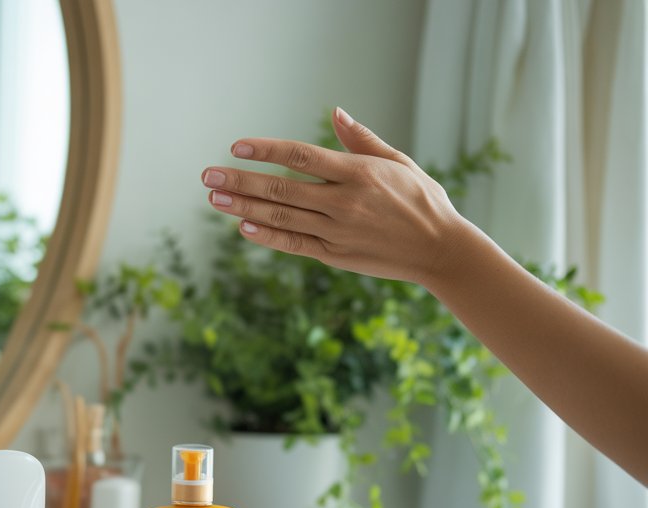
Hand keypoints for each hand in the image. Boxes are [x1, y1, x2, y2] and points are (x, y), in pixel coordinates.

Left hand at [201, 107, 476, 288]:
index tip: (237, 146)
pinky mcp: (334, 254)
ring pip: (281, 216)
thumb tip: (335, 112)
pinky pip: (293, 243)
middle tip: (208, 175)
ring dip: (243, 206)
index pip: (300, 156)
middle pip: (281, 188)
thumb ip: (361, 140)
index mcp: (357, 173)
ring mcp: (336, 230)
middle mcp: (343, 202)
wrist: (440, 249)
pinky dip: (267, 235)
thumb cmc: (421, 199)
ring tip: (214, 197)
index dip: (266, 150)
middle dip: (241, 180)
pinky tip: (242, 225)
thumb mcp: (397, 161)